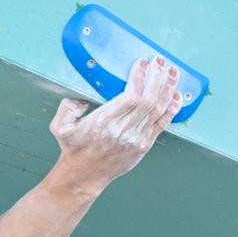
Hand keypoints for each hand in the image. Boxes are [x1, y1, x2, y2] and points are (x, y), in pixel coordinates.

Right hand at [47, 55, 182, 188]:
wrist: (84, 176)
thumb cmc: (75, 149)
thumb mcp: (60, 127)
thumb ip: (66, 108)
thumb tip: (79, 100)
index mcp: (104, 122)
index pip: (131, 96)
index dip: (140, 77)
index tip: (142, 63)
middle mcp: (123, 130)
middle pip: (148, 99)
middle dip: (157, 77)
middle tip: (160, 61)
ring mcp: (136, 139)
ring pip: (158, 109)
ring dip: (167, 88)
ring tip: (173, 72)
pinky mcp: (144, 145)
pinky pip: (162, 124)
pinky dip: (172, 108)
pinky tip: (177, 95)